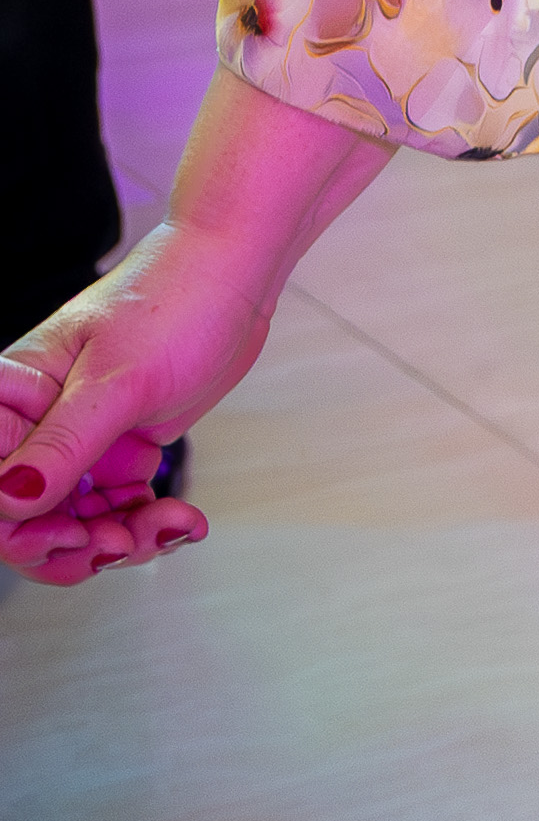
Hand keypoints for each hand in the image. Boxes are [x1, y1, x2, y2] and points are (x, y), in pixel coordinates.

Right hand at [0, 223, 280, 582]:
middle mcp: (39, 422)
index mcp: (14, 397)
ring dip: (121, 540)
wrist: (234, 276)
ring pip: (76, 521)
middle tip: (123, 541)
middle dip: (74, 544)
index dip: (21, 525)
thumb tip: (10, 498)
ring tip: (169, 525)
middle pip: (27, 517)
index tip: (73, 530)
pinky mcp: (121, 447)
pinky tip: (184, 520)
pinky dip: (148, 524)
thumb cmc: (172, 303)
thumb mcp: (116, 382)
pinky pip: (118, 508)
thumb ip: (63, 444)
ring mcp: (81, 439)